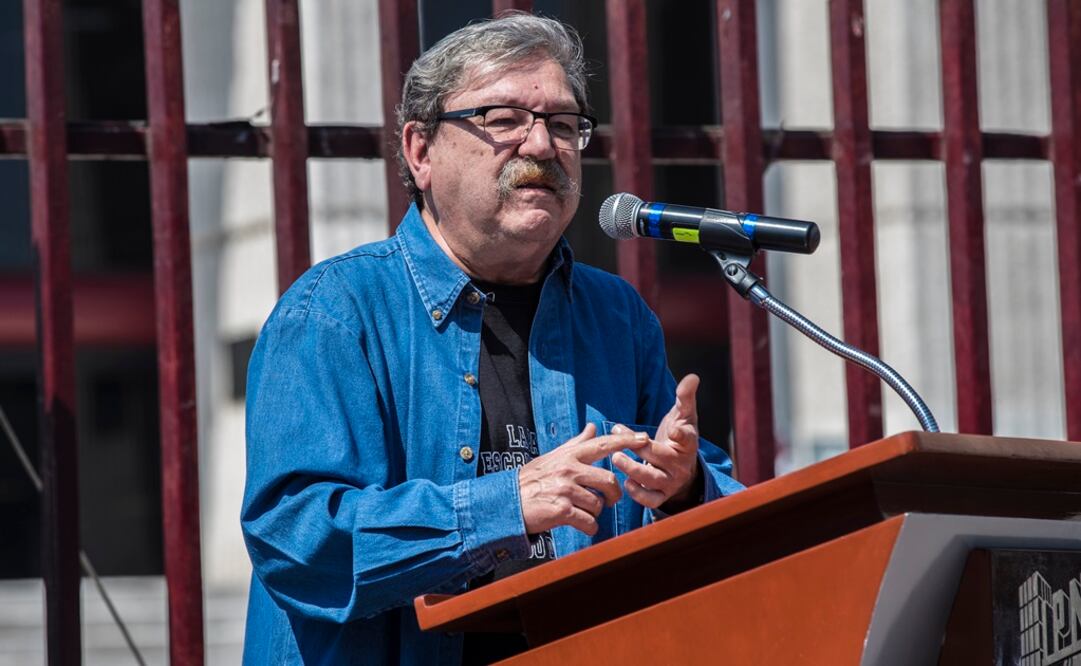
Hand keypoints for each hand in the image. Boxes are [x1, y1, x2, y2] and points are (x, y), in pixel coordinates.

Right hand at [518, 423, 648, 535]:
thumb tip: (591, 427)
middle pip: (609, 480)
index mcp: (569, 455)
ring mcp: (566, 490)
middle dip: (613, 495)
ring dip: (595, 513)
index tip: (644, 438)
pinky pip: (589, 522)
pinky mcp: (562, 510)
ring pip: (599, 504)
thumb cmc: (532, 481)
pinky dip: (589, 527)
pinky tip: (580, 525)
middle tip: (609, 501)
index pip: (603, 444)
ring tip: (582, 513)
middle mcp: (569, 469)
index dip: (626, 441)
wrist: (507, 503)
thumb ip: (575, 444)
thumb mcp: (552, 457)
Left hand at [611, 374, 701, 509]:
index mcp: (687, 442)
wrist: (681, 466)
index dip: (681, 434)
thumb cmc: (678, 435)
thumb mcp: (683, 415)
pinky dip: (639, 495)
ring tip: (616, 458)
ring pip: (654, 479)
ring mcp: (672, 481)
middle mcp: (681, 463)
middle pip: (662, 457)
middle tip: (618, 433)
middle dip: (640, 447)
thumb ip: (685, 397)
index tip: (673, 429)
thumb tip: (692, 377)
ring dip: (634, 470)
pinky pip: (652, 500)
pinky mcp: (663, 495)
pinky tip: (626, 483)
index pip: (688, 438)